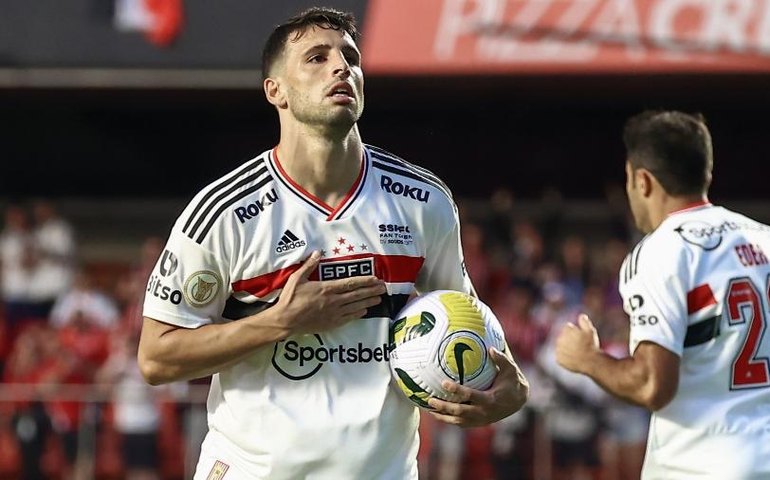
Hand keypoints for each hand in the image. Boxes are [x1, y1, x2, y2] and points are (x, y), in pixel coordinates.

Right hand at [273, 251, 387, 334]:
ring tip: (379, 299)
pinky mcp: (332, 323)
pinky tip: (365, 311)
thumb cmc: (290, 299)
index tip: (375, 279)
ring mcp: (334, 313)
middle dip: (372, 290)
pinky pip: (349, 317)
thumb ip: (309, 265)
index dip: (364, 281)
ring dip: (369, 302)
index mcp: (326, 288)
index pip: (350, 283)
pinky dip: (358, 313)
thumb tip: (317, 252)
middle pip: (357, 294)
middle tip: (383, 288)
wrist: (285, 321)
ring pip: (356, 306)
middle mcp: (334, 300)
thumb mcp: (297, 278)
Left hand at [427, 347, 528, 427]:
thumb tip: (490, 348)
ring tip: (429, 408)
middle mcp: (484, 412)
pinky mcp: (479, 423)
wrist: (519, 401)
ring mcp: (481, 420)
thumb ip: (501, 359)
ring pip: (458, 421)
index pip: (470, 395)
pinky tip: (438, 414)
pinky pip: (461, 423)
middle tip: (430, 399)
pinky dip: (449, 420)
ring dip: (443, 416)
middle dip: (444, 407)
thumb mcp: (511, 369)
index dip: (457, 390)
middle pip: (460, 412)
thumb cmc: (513, 382)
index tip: (444, 383)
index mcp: (490, 399)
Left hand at [555, 313, 600, 373]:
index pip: (567, 328)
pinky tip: (574, 359)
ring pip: (561, 347)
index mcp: (566, 330)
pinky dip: (566, 358)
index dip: (575, 332)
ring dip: (567, 348)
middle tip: (580, 346)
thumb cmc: (591, 345)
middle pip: (563, 337)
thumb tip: (581, 315)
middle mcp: (560, 339)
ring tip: (578, 353)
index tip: (581, 337)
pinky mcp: (558, 359)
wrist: (590, 361)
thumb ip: (584, 322)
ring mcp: (558, 350)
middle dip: (570, 340)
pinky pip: (561, 357)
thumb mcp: (590, 331)